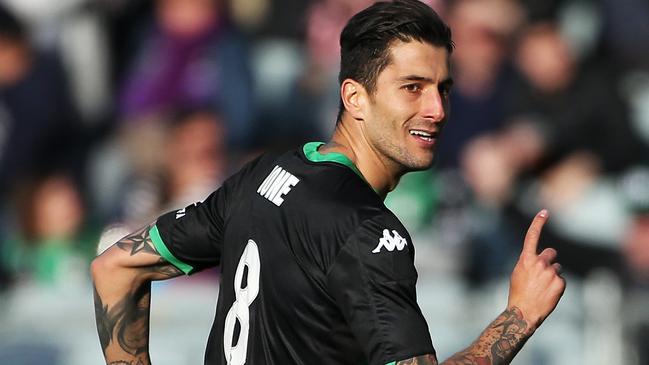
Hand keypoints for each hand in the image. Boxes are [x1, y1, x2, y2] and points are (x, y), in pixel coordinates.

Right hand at [507, 210, 564, 329]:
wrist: (524, 312)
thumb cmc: (518, 292)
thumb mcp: (518, 273)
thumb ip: (529, 262)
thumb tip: (539, 259)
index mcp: (526, 259)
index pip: (532, 236)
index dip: (538, 222)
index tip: (544, 212)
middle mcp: (539, 263)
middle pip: (551, 253)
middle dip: (549, 260)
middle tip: (542, 273)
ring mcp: (551, 273)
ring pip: (557, 268)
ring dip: (552, 275)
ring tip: (543, 288)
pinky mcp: (560, 283)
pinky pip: (561, 280)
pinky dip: (556, 286)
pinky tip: (548, 294)